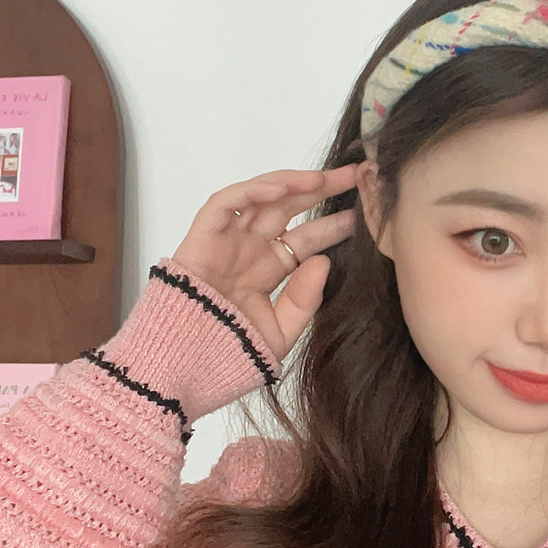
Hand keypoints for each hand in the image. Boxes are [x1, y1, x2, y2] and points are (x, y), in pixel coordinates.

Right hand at [172, 164, 358, 361]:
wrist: (181, 371)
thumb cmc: (227, 356)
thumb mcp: (279, 334)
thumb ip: (304, 301)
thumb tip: (324, 261)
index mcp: (267, 272)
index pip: (307, 240)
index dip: (334, 224)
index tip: (366, 213)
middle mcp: (249, 251)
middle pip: (289, 211)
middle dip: (322, 191)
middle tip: (357, 176)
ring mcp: (225, 243)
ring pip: (260, 199)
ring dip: (292, 183)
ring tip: (325, 177)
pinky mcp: (201, 238)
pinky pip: (225, 204)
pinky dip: (252, 190)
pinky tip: (283, 185)